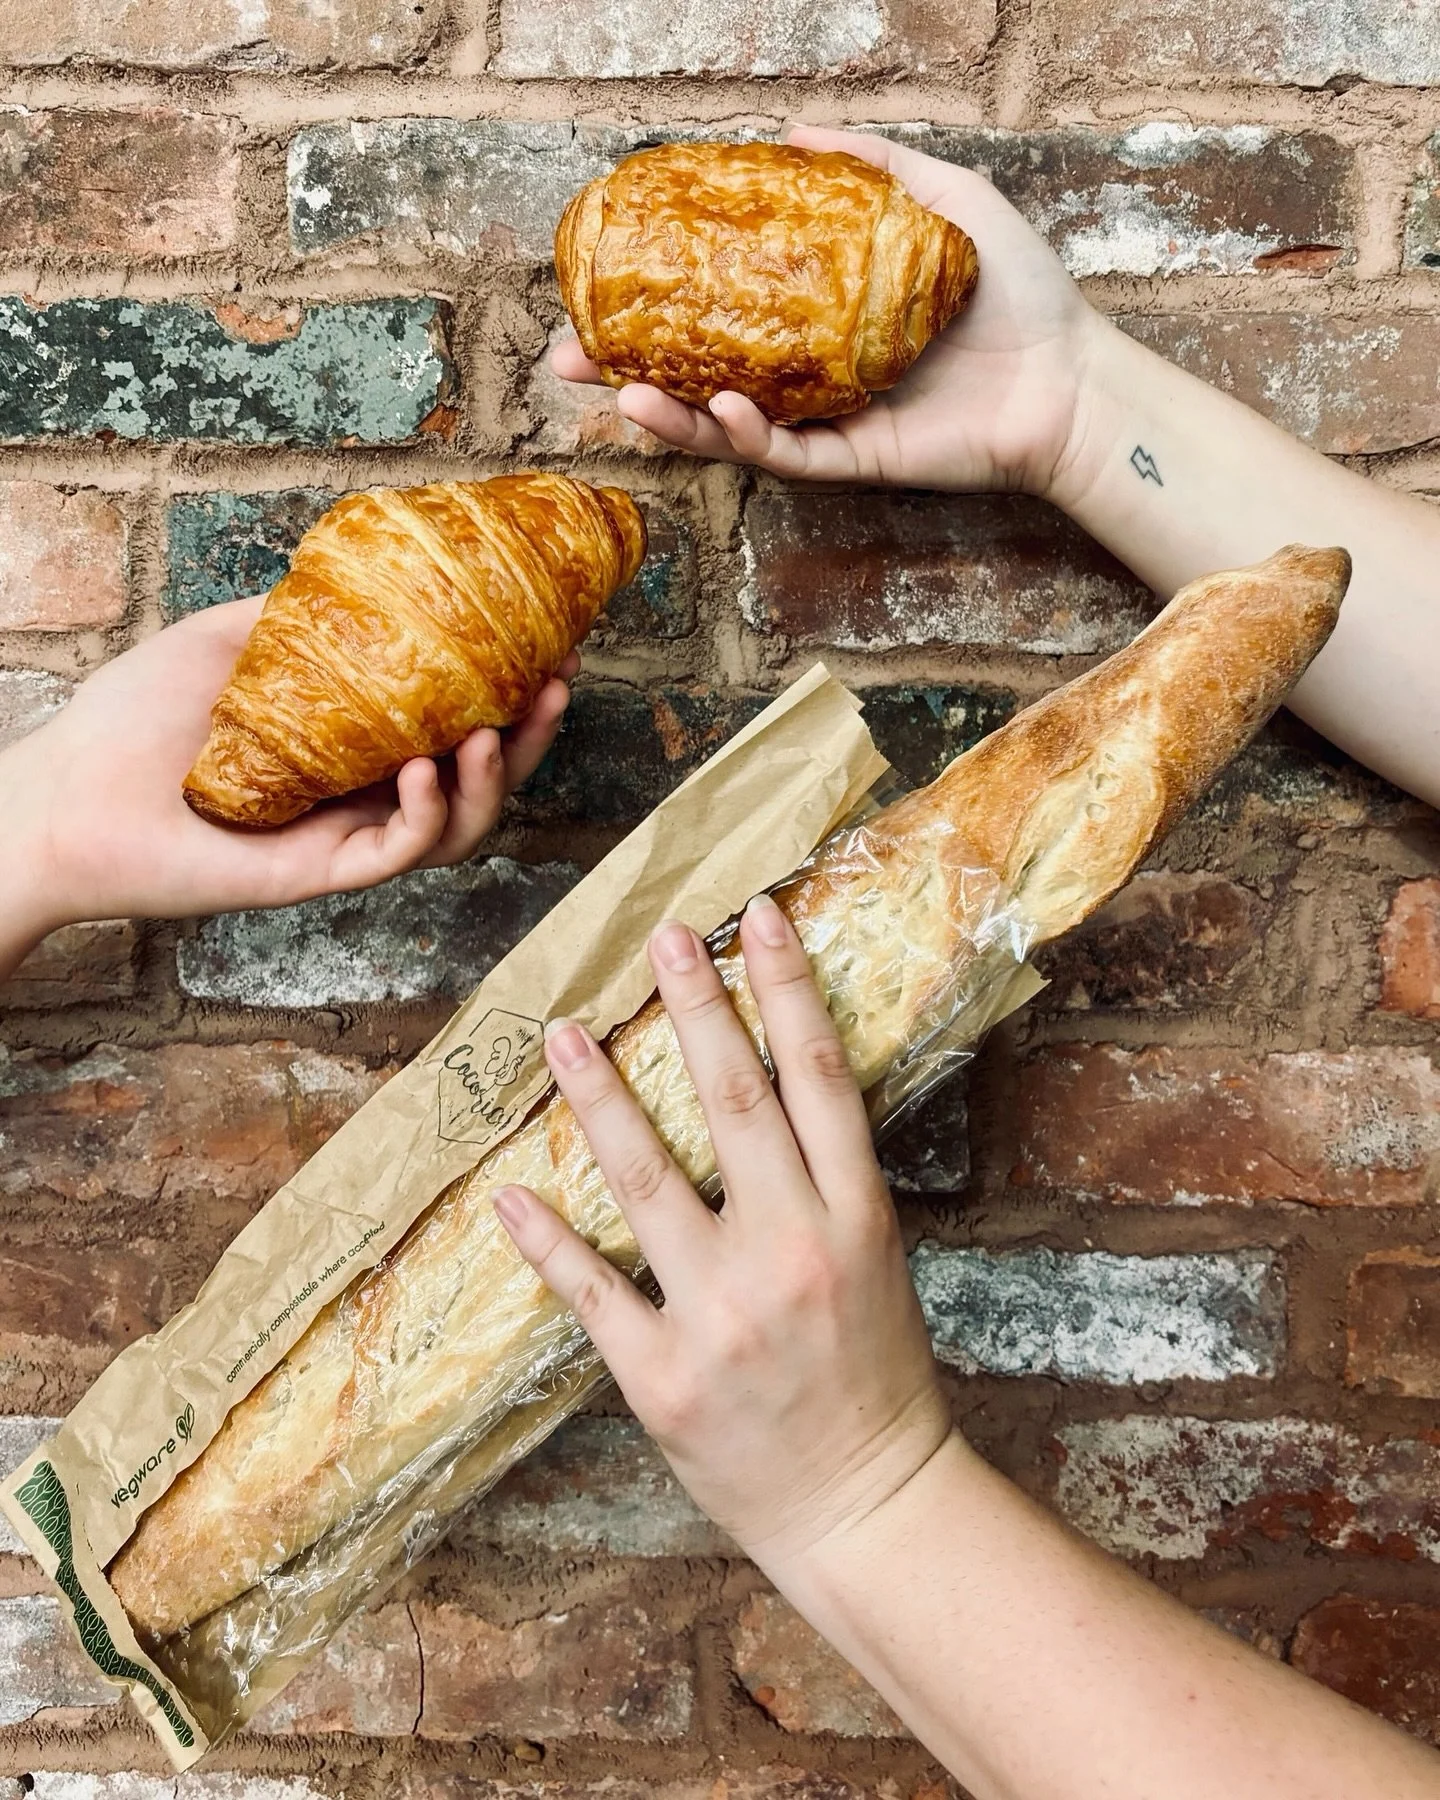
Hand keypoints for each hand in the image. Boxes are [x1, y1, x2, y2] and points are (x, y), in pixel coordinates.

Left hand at [0, 597, 572, 967]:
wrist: (63, 794)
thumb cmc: (128, 721)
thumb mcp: (226, 639)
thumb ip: (296, 615)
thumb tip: (362, 571)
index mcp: (350, 745)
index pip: (451, 723)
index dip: (506, 692)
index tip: (546, 646)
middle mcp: (360, 793)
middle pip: (476, 777)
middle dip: (528, 736)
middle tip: (557, 684)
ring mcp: (345, 835)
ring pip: (457, 826)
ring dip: (494, 778)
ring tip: (497, 728)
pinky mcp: (321, 872)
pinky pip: (402, 851)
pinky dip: (430, 813)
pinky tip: (429, 768)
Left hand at [493, 892, 951, 1566]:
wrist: (867, 1505)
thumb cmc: (875, 1376)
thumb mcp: (877, 1260)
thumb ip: (826, 1181)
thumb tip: (771, 1088)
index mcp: (856, 1218)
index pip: (818, 1078)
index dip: (787, 989)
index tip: (756, 918)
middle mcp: (793, 1250)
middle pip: (734, 1103)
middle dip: (697, 1008)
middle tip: (662, 937)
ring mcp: (723, 1313)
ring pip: (648, 1178)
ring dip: (599, 1097)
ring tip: (562, 1032)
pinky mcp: (664, 1376)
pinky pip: (593, 1291)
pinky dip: (546, 1240)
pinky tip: (508, 1191)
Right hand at [551, 124, 1105, 497]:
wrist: (1071, 376)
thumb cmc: (1019, 293)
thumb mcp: (944, 198)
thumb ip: (872, 164)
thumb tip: (789, 130)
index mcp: (816, 316)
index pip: (722, 310)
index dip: (659, 301)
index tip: (604, 281)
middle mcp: (810, 372)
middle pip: (702, 375)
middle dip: (630, 372)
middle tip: (569, 358)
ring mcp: (828, 421)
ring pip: (730, 427)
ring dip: (672, 417)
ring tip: (621, 394)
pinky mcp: (856, 462)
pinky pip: (788, 455)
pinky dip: (751, 438)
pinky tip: (723, 412)